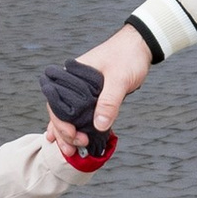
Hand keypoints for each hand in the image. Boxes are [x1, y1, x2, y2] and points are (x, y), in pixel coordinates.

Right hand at [45, 24, 150, 157]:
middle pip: (59, 112)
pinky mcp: (92, 96)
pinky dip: (75, 127)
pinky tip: (69, 139)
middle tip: (75, 148)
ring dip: (67, 134)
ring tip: (70, 151)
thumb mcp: (119, 79)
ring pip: (68, 115)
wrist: (139, 46)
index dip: (60, 123)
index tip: (73, 136)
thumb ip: (109, 101)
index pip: (56, 103)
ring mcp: (81, 90)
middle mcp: (72, 84)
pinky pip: (80, 114)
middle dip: (64, 133)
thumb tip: (99, 126)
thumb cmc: (127, 56)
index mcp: (72, 76)